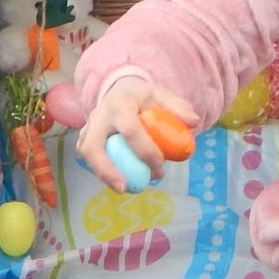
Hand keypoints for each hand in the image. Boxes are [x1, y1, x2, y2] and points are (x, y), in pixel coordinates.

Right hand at [75, 75, 199, 191]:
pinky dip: (102, 172)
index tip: (159, 166)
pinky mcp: (85, 137)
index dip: (144, 150)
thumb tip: (193, 122)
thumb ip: (178, 107)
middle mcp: (99, 115)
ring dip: (102, 174)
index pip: (130, 130)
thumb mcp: (161, 95)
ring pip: (86, 152)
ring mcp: (89, 126)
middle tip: (124, 187)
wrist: (120, 90)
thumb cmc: (143, 97)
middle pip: (94, 145)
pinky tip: (119, 182)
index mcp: (121, 104)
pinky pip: (89, 157)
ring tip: (122, 188)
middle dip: (106, 169)